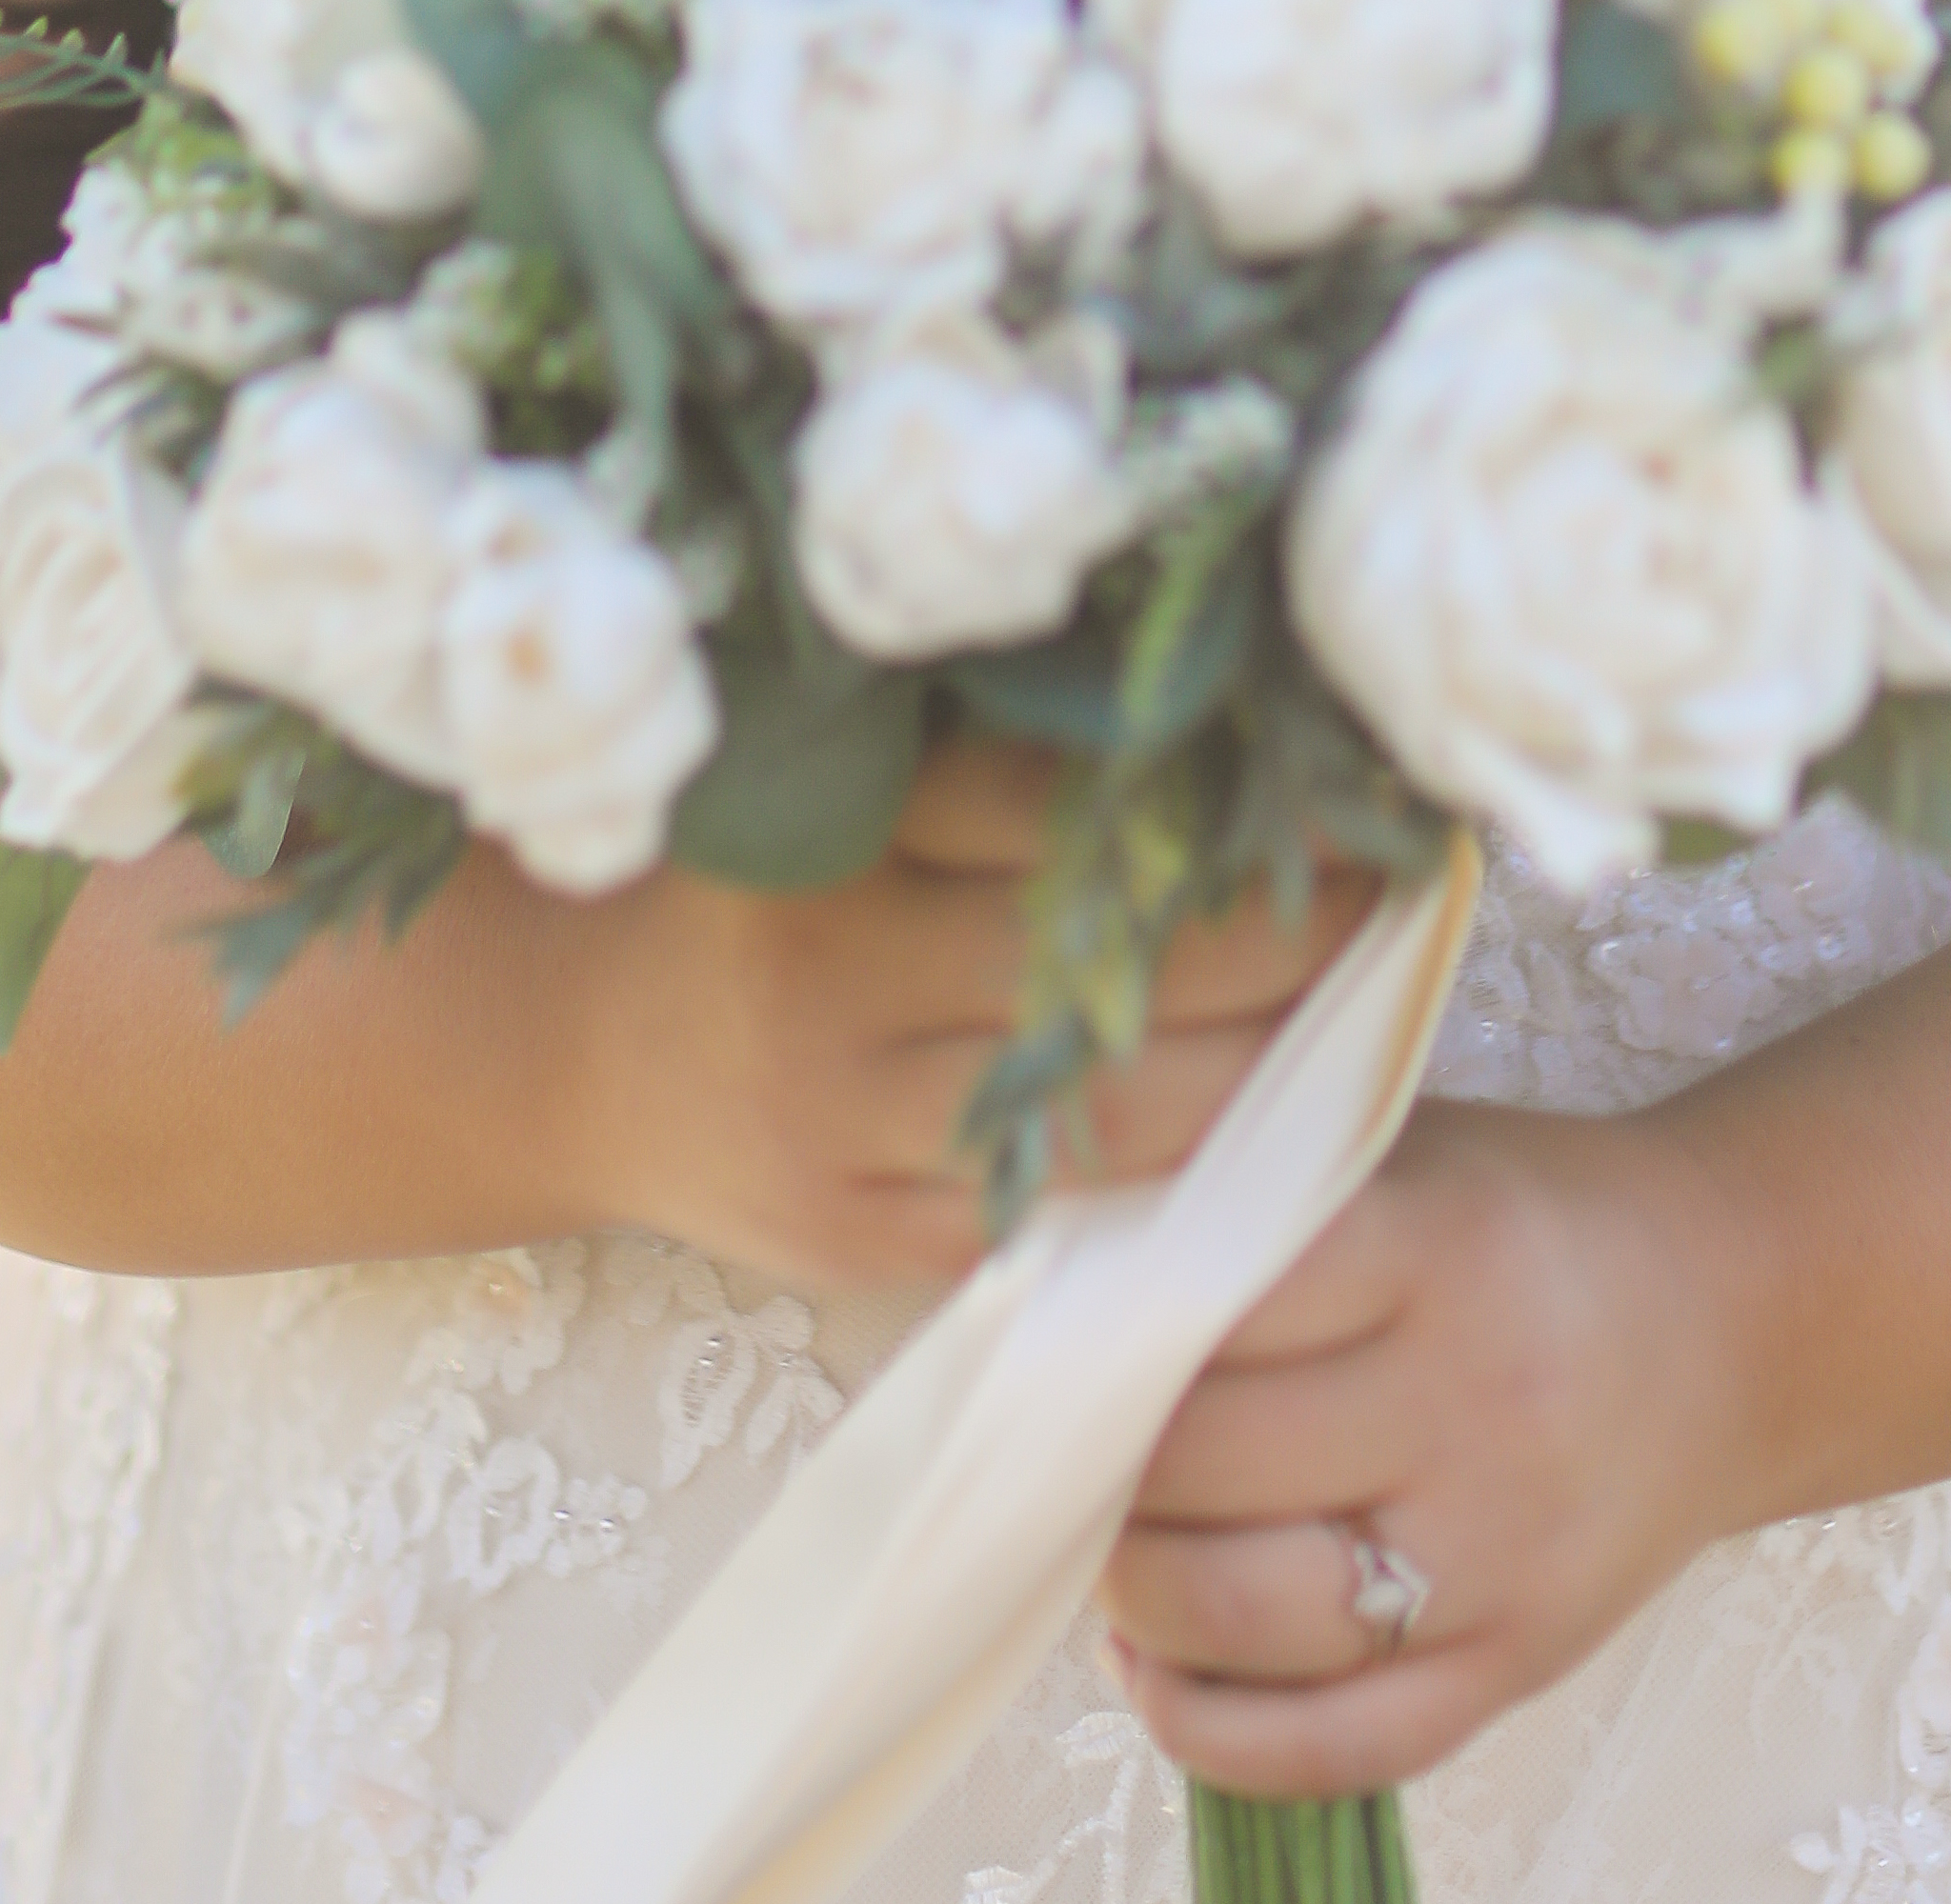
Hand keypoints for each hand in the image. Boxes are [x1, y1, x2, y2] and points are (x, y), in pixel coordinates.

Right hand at [551, 734, 1372, 1293]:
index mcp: (836, 835)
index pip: (1074, 811)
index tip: (1352, 778)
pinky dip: (1172, 1184)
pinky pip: (1059, 1218)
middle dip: (1284, 937)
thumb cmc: (735, 882)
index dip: (1230, 798)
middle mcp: (835, 977)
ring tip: (1361, 1007)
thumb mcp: (824, 784)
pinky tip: (1263, 1136)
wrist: (559, 1052)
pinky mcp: (859, 1237)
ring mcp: (845, 1123)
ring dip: (1264, 1068)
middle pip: (1120, 966)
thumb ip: (980, 758)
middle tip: (1391, 888)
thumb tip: (1215, 713)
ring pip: (1114, 1108)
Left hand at [1099, 1096, 1750, 1793]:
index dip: (1108, 1320)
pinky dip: (1207, 1727)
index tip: (1058, 1316)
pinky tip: (1154, 1665)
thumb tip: (1050, 1238)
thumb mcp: (1410, 1147)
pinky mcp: (1518, 1667)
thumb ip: (1258, 1181)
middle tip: (1062, 1433)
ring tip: (1111, 1539)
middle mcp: (1477, 1406)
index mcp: (1442, 1247)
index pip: (1216, 1299)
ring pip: (1249, 1616)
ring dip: (1135, 1591)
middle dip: (1099, 1456)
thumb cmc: (1532, 1216)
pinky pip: (1333, 1747)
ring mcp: (1502, 1556)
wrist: (1742, 1315)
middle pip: (1210, 1462)